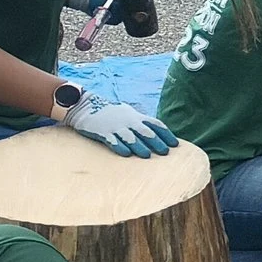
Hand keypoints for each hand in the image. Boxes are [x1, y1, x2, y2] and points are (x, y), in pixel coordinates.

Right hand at [58, 91, 178, 157]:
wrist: (86, 106)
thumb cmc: (112, 113)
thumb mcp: (130, 114)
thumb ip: (142, 123)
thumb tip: (159, 135)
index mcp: (137, 117)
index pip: (156, 124)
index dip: (166, 134)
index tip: (175, 144)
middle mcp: (129, 122)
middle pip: (145, 132)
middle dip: (156, 142)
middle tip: (165, 152)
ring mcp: (115, 127)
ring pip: (130, 137)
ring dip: (139, 146)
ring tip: (146, 155)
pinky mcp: (102, 132)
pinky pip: (112, 140)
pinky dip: (119, 146)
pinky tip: (126, 154)